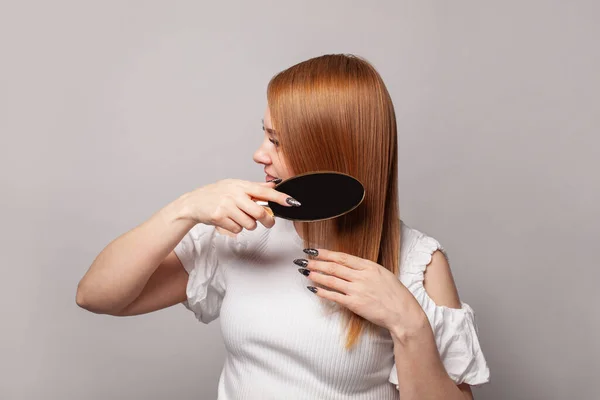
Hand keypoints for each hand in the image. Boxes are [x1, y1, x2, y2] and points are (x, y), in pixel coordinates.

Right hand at [180, 179, 297, 232]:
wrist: (193, 203)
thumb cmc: (216, 194)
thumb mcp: (234, 186)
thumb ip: (254, 188)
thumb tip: (273, 186)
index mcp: (240, 185)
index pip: (264, 191)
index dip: (280, 197)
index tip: (292, 202)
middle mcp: (234, 194)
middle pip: (259, 212)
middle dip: (267, 220)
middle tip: (268, 222)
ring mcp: (226, 206)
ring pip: (249, 223)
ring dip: (248, 225)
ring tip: (239, 218)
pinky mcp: (219, 217)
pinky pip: (238, 229)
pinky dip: (236, 228)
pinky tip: (229, 221)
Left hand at [297, 248, 427, 336]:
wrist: (403, 313)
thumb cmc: (395, 294)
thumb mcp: (383, 274)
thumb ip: (366, 269)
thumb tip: (348, 266)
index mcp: (370, 266)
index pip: (342, 257)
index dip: (325, 253)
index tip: (313, 250)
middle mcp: (362, 276)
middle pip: (334, 266)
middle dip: (316, 262)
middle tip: (303, 259)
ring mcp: (358, 290)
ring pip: (331, 280)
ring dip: (316, 275)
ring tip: (305, 272)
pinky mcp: (355, 304)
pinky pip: (334, 296)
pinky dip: (322, 292)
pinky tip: (313, 288)